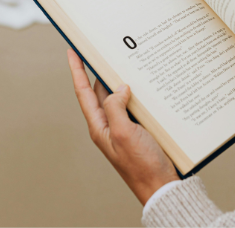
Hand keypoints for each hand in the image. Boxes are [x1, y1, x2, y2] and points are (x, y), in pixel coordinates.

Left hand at [67, 48, 178, 204]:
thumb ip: (115, 107)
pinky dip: (137, 91)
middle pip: (101, 90)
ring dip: (121, 80)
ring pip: (119, 95)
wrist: (162, 185)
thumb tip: (119, 88)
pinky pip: (134, 103)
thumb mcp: (123, 133)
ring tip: (124, 61)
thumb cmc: (141, 165)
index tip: (72, 51)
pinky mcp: (139, 126)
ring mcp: (125, 125)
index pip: (83, 92)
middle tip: (103, 49)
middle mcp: (110, 124)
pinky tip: (145, 83)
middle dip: (101, 70)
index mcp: (100, 126)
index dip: (77, 70)